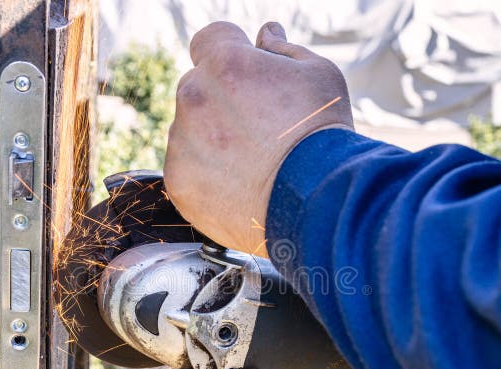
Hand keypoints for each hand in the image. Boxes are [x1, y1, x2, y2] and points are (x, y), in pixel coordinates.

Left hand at [164, 21, 352, 254]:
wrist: (316, 202)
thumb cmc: (322, 135)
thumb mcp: (318, 75)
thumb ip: (283, 50)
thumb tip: (267, 34)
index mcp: (225, 63)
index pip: (209, 40)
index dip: (231, 53)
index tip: (246, 75)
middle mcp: (194, 97)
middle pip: (198, 86)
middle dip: (222, 99)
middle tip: (259, 127)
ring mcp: (182, 142)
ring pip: (190, 130)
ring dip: (211, 138)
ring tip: (252, 161)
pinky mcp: (178, 182)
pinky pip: (186, 168)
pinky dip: (206, 174)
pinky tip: (238, 183)